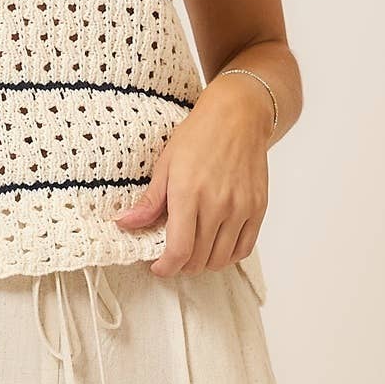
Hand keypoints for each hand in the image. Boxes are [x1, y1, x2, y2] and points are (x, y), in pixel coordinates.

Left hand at [112, 78, 270, 277]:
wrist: (238, 115)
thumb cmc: (198, 135)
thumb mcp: (166, 164)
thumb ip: (150, 201)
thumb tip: (125, 224)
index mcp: (188, 194)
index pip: (179, 250)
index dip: (165, 267)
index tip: (158, 267)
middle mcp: (217, 205)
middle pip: (198, 259)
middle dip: (181, 266)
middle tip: (172, 256)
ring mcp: (241, 208)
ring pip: (221, 259)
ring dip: (203, 263)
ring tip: (193, 250)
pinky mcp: (258, 208)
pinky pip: (244, 249)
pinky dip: (228, 256)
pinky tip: (216, 246)